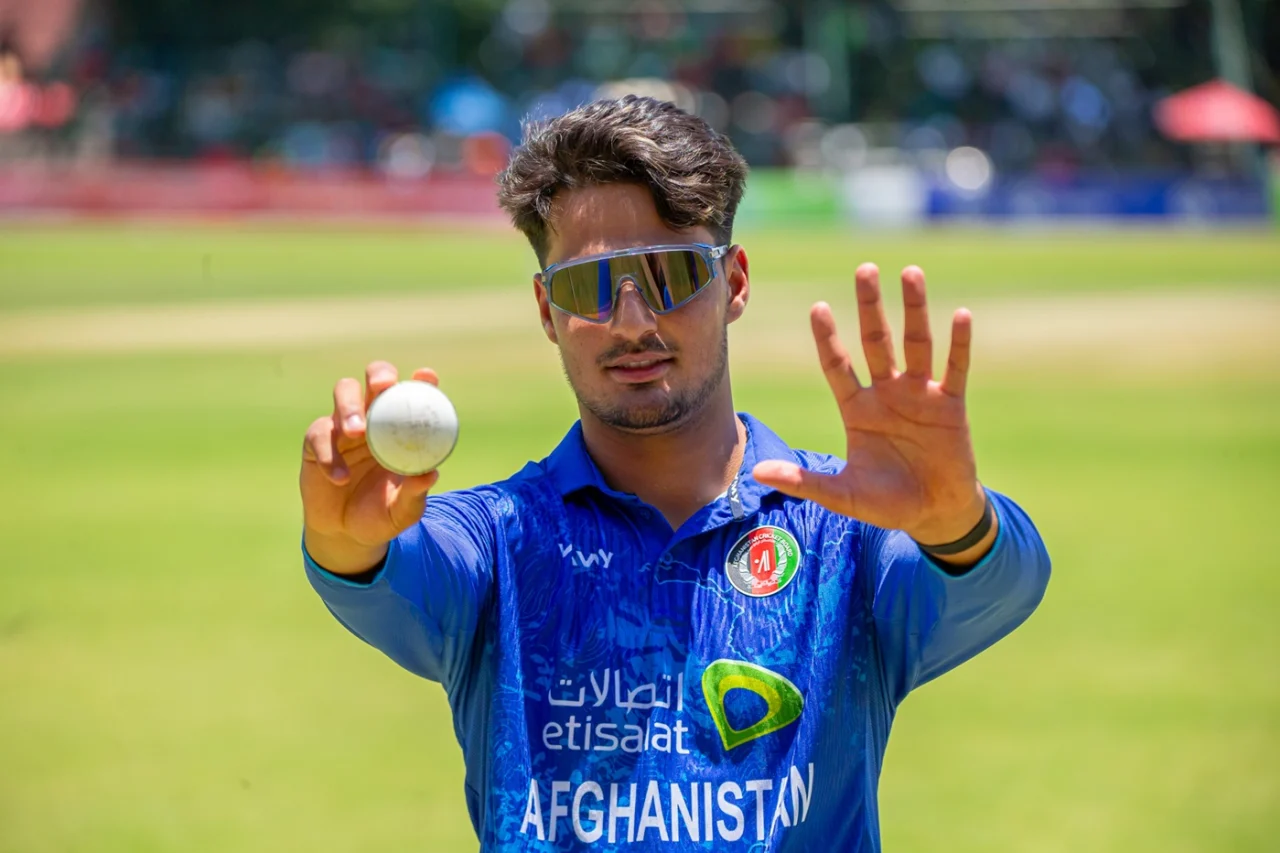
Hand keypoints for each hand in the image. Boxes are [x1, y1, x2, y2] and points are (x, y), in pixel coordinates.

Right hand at [301, 361, 441, 573]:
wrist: (346, 534)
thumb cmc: (382, 514)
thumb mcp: (403, 510)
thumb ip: (415, 493)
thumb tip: (430, 474)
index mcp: (402, 429)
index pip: (414, 395)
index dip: (422, 381)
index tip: (427, 378)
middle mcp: (374, 418)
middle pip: (376, 379)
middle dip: (380, 375)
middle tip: (384, 387)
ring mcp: (344, 426)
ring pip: (344, 392)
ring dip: (350, 406)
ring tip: (357, 431)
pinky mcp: (317, 441)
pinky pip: (320, 436)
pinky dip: (330, 455)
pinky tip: (340, 477)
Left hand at [753, 264, 989, 551]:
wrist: (935, 515)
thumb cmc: (887, 502)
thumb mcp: (842, 495)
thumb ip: (804, 482)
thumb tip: (756, 473)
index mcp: (857, 409)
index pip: (838, 365)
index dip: (828, 338)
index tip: (817, 307)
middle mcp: (887, 394)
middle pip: (877, 341)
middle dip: (870, 306)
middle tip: (864, 270)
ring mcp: (920, 396)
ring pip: (917, 344)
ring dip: (914, 309)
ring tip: (910, 273)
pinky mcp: (951, 406)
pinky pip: (955, 369)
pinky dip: (959, 344)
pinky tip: (960, 314)